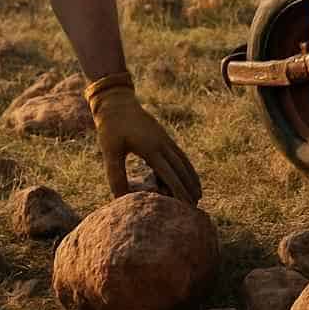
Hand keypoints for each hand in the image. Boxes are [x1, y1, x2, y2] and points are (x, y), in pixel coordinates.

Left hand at [85, 72, 201, 203]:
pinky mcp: (162, 136)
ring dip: (191, 178)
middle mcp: (162, 144)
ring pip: (183, 161)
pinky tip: (187, 175)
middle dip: (189, 188)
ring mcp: (164, 139)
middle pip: (181, 169)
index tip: (186, 206)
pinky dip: (186, 166)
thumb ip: (116, 174)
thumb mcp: (110, 151)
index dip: (178, 191)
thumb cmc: (111, 127)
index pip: (169, 174)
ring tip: (198, 194)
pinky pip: (179, 154)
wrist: (117, 101)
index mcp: (150, 148)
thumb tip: (120, 198)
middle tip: (196, 207)